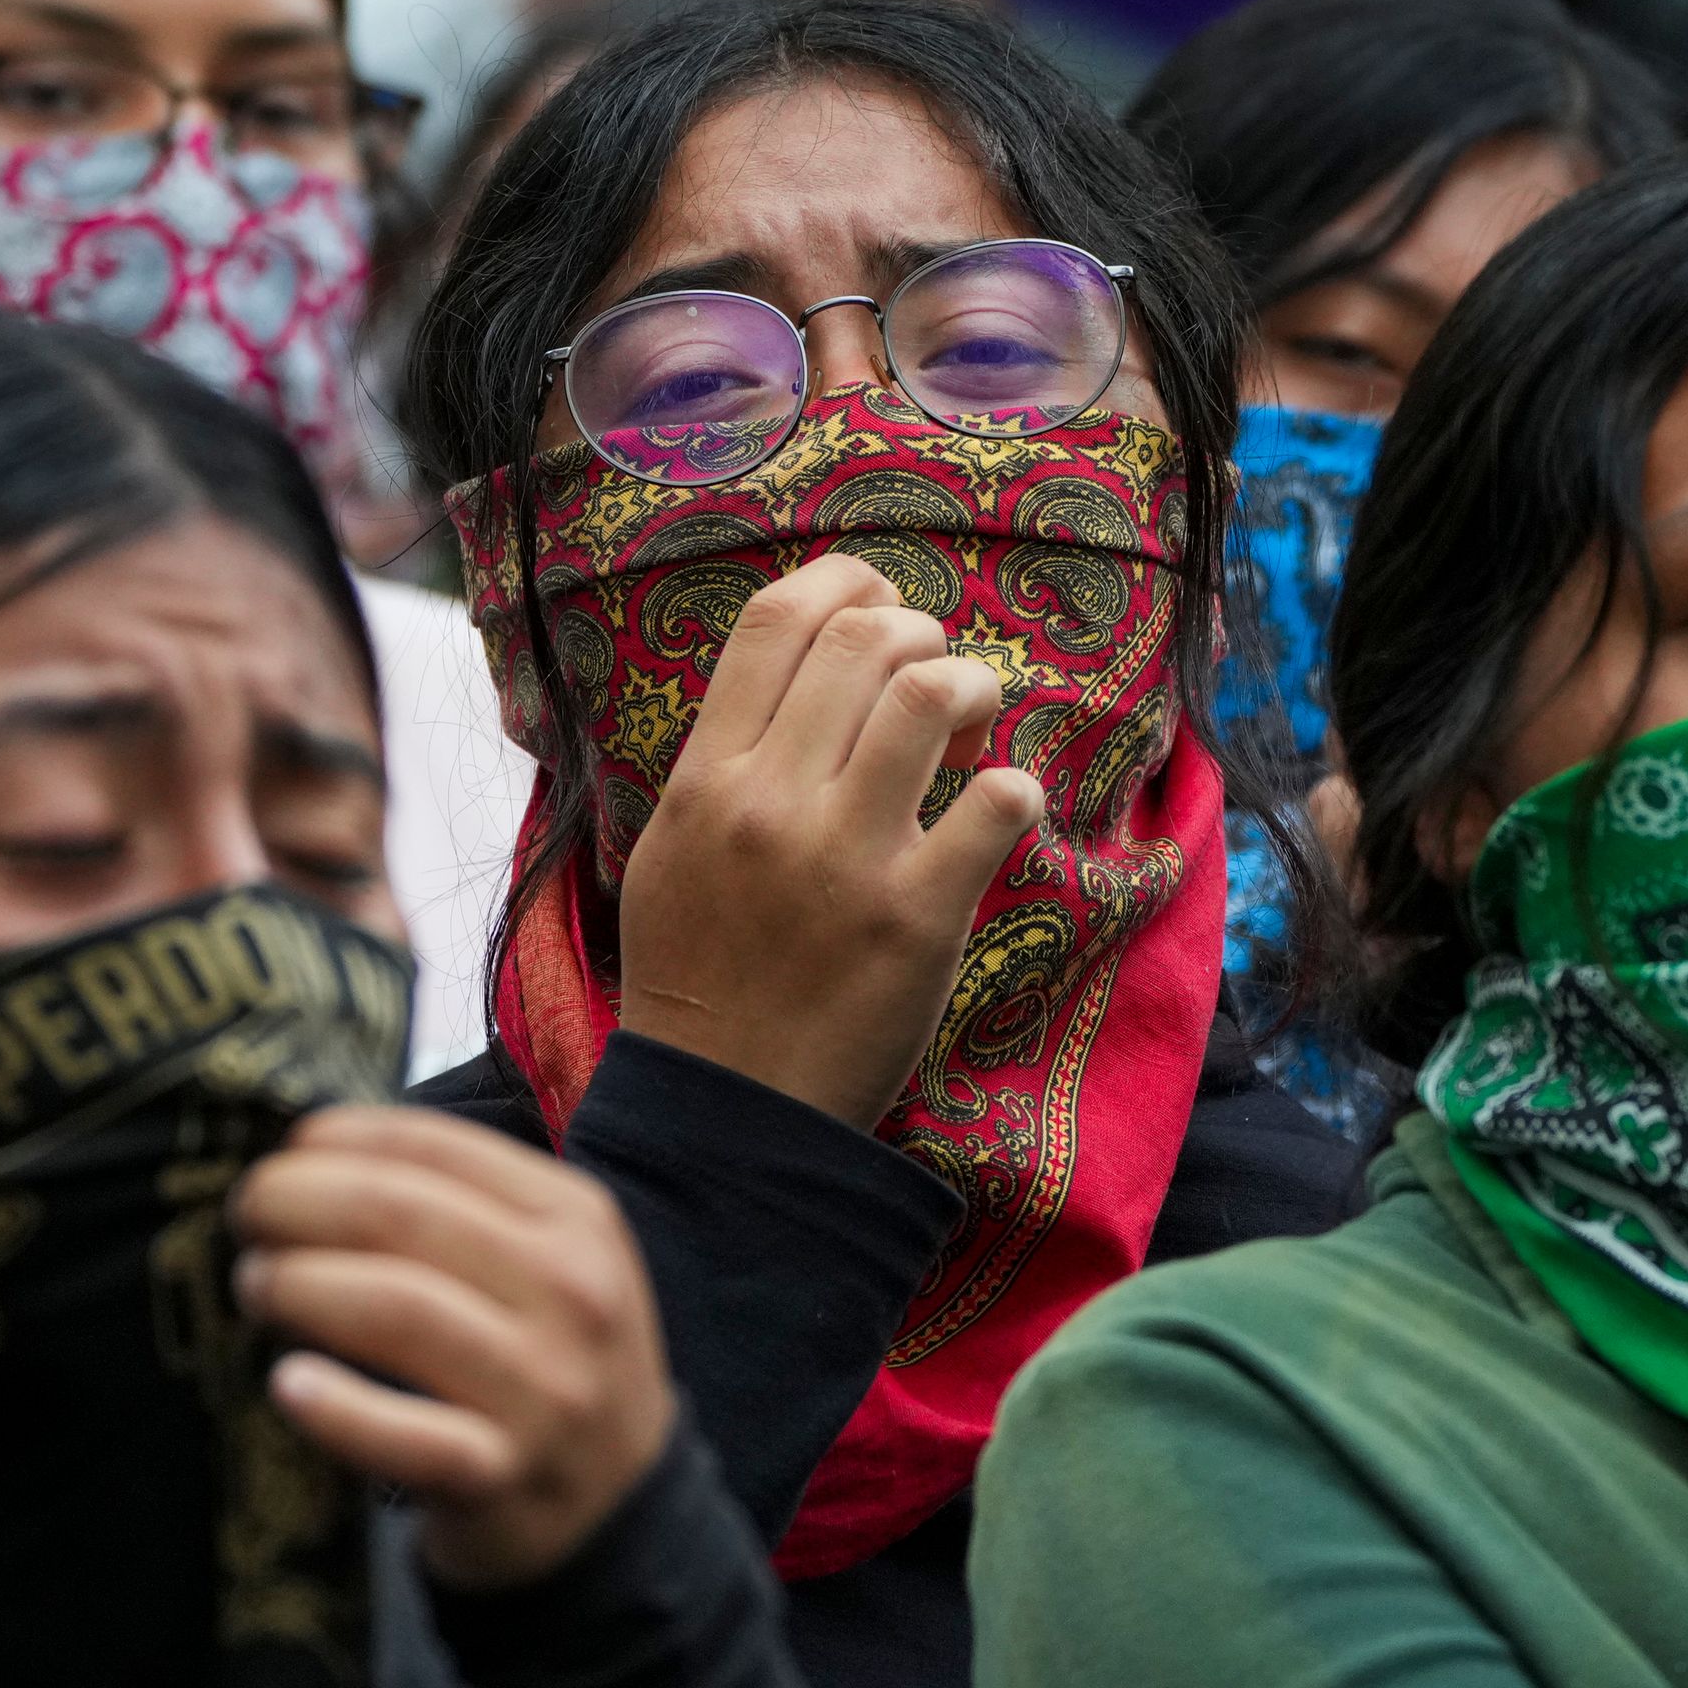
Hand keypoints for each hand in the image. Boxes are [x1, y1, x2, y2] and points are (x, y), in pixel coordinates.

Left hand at [232, 1105, 674, 1591]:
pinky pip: (402, 1434)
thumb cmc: (550, 1357)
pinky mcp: (500, 1476)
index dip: (340, 1141)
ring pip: (395, 1309)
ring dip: (299, 1285)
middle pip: (399, 1217)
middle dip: (298, 1202)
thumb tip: (315, 1153)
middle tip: (247, 1214)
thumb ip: (460, 1200)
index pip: (435, 1150)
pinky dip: (334, 1408)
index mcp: (575, 1220)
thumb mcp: (550, 1258)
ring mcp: (541, 1389)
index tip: (285, 1153)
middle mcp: (569, 1295)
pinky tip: (286, 1383)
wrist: (618, 1502)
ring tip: (256, 1284)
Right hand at [613, 553, 1042, 1129]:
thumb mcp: (674, 848)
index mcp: (706, 778)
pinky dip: (1013, 789)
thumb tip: (799, 671)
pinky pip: (997, 802)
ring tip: (971, 727)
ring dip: (971, 686)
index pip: (776, 621)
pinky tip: (997, 810)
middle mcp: (771, 803)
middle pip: (864, 638)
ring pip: (931, 692)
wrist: (729, 1109)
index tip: (879, 596)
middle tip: (934, 678)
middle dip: (920, 633)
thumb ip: (726, 759)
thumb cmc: (702, 975)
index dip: (844, 578)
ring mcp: (847, 858)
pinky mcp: (919, 917)